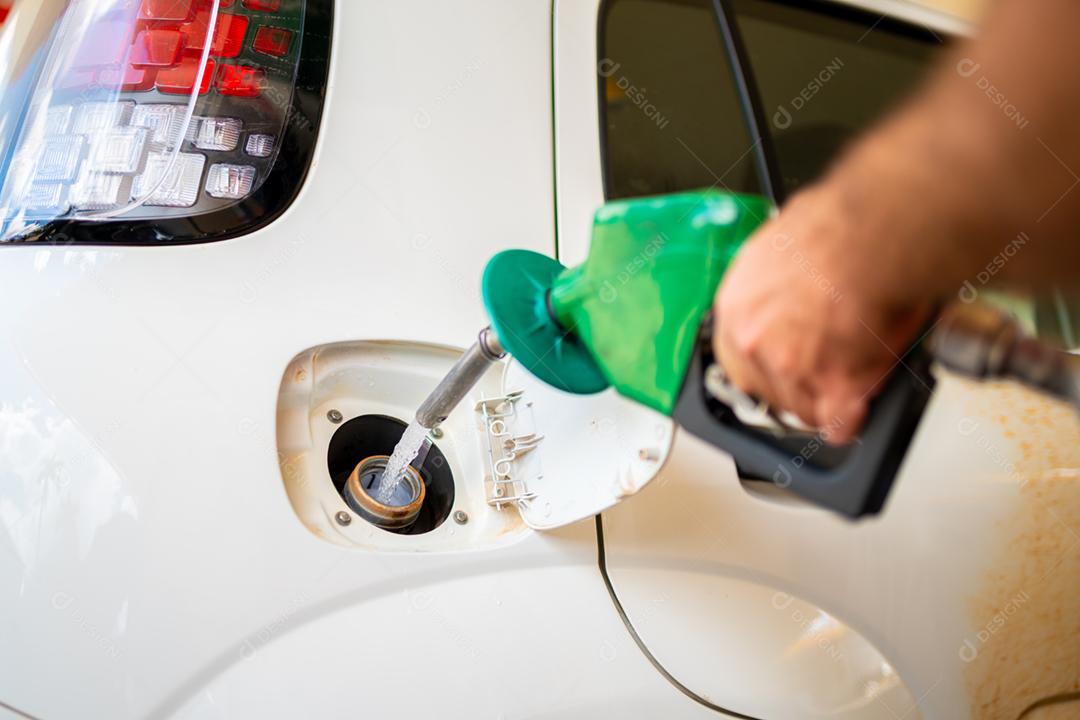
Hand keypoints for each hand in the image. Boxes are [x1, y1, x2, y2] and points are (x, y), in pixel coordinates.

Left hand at [713, 186, 928, 442]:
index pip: (736, 355)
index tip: (778, 368)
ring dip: (824, 401)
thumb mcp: (781, 248)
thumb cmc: (840, 227)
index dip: (762, 366)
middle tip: (820, 376)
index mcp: (737, 304)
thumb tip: (789, 285)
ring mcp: (789, 368)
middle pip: (766, 388)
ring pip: (801, 408)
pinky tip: (858, 411)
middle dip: (792, 387)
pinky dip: (851, 421)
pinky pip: (838, 425)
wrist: (875, 232)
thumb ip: (775, 284)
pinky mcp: (833, 388)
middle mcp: (753, 340)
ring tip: (851, 377)